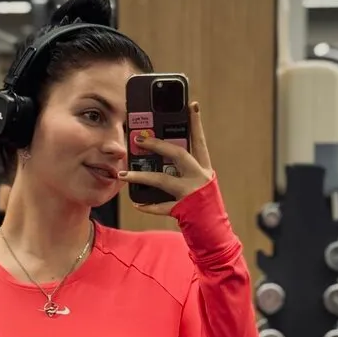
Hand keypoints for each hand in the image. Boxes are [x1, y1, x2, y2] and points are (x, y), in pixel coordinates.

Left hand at [119, 101, 213, 215]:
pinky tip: (137, 204)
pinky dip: (148, 206)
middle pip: (178, 154)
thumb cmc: (202, 205)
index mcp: (204, 168)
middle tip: (139, 139)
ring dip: (141, 176)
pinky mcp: (183, 209)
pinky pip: (161, 206)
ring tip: (123, 174)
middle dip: (158, 145)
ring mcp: (191, 193)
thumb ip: (182, 170)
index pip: (199, 140)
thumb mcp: (197, 183)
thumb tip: (158, 156)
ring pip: (162, 180)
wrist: (214, 232)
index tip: (191, 104)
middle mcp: (200, 177)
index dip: (195, 122)